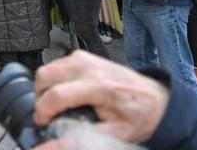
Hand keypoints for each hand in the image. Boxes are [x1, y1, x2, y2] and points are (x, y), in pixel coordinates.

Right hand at [33, 50, 166, 147]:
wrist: (156, 100)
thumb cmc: (139, 117)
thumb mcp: (113, 135)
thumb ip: (79, 140)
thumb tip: (48, 147)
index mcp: (99, 87)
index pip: (57, 95)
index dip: (42, 112)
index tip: (42, 123)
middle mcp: (89, 68)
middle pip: (44, 76)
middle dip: (39, 98)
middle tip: (48, 114)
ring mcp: (84, 58)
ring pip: (46, 68)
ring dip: (45, 88)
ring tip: (56, 105)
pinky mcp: (83, 56)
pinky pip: (56, 64)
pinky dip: (53, 79)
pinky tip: (65, 93)